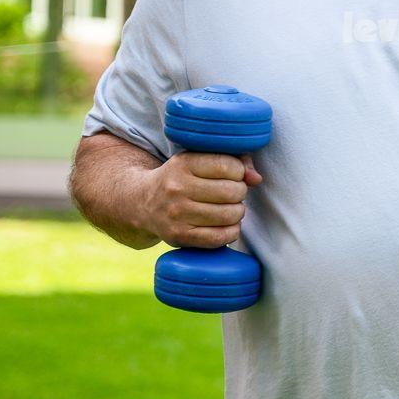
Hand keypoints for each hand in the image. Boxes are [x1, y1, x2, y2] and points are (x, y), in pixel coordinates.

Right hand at [139, 151, 259, 248]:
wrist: (142, 202)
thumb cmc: (182, 178)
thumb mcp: (200, 160)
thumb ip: (235, 161)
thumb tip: (256, 179)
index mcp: (183, 164)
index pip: (229, 166)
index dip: (239, 172)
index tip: (232, 176)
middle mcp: (177, 188)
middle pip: (234, 192)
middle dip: (239, 193)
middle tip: (231, 194)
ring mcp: (177, 214)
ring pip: (231, 215)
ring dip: (237, 212)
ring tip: (228, 208)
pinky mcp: (179, 236)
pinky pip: (221, 237)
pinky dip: (231, 231)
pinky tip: (225, 225)